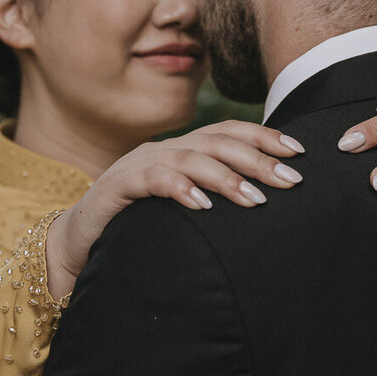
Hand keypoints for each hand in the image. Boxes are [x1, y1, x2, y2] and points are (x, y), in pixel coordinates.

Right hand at [46, 121, 305, 298]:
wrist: (77, 242)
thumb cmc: (138, 228)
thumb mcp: (183, 210)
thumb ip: (214, 199)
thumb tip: (266, 204)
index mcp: (182, 151)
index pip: (228, 133)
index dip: (264, 136)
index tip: (299, 151)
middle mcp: (163, 150)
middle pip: (217, 143)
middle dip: (258, 159)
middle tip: (291, 181)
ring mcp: (139, 165)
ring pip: (189, 158)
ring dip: (226, 178)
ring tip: (255, 199)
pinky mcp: (117, 187)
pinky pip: (152, 180)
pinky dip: (179, 188)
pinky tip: (202, 205)